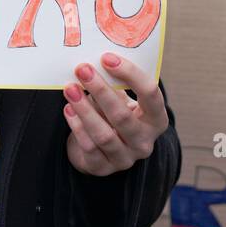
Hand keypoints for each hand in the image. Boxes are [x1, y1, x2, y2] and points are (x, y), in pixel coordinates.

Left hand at [62, 52, 168, 175]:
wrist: (104, 149)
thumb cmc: (116, 114)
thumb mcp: (123, 99)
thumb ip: (114, 84)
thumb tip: (93, 62)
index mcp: (157, 120)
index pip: (150, 94)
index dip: (130, 74)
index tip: (107, 58)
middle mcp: (145, 142)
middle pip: (123, 116)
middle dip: (100, 90)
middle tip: (83, 70)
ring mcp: (125, 159)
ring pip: (104, 135)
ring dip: (84, 109)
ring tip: (70, 89)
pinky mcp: (103, 168)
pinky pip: (89, 147)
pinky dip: (77, 126)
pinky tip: (68, 109)